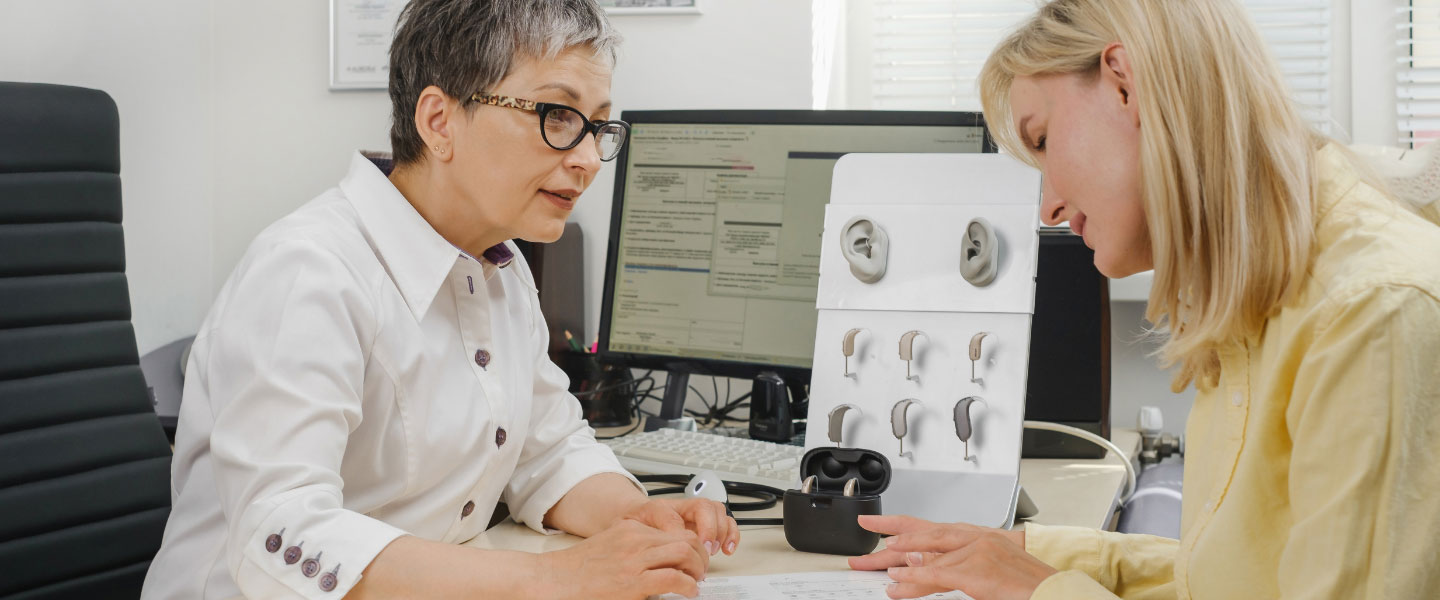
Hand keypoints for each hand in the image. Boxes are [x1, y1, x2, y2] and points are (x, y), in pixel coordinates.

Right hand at [537, 519, 708, 598]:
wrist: (551, 582)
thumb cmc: (574, 571)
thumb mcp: (607, 546)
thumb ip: (630, 546)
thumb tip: (654, 559)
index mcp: (630, 529)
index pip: (674, 529)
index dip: (691, 544)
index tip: (694, 557)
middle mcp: (635, 540)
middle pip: (685, 538)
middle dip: (700, 555)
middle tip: (701, 570)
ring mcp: (635, 560)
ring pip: (685, 553)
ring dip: (698, 569)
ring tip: (697, 581)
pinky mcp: (633, 583)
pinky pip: (674, 579)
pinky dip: (688, 587)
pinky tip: (689, 593)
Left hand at [623, 497, 739, 556]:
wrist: (636, 516)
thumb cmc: (636, 523)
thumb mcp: (630, 529)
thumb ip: (640, 535)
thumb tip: (659, 546)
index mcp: (659, 508)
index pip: (671, 514)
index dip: (680, 532)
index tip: (683, 548)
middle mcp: (681, 507)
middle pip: (704, 506)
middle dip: (709, 529)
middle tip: (704, 548)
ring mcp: (695, 515)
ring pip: (718, 511)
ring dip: (722, 531)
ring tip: (715, 550)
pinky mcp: (706, 524)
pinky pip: (726, 522)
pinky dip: (732, 535)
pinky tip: (727, 549)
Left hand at [850, 515, 1051, 599]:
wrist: (1056, 590)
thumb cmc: (1028, 583)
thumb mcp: (991, 570)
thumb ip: (962, 566)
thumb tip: (933, 570)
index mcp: (979, 536)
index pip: (934, 527)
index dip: (904, 526)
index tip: (880, 527)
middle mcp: (976, 538)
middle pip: (925, 532)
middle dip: (894, 534)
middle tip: (867, 537)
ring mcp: (976, 553)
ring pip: (928, 557)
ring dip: (900, 565)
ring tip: (877, 568)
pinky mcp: (976, 572)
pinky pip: (937, 576)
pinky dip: (915, 580)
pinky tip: (898, 584)